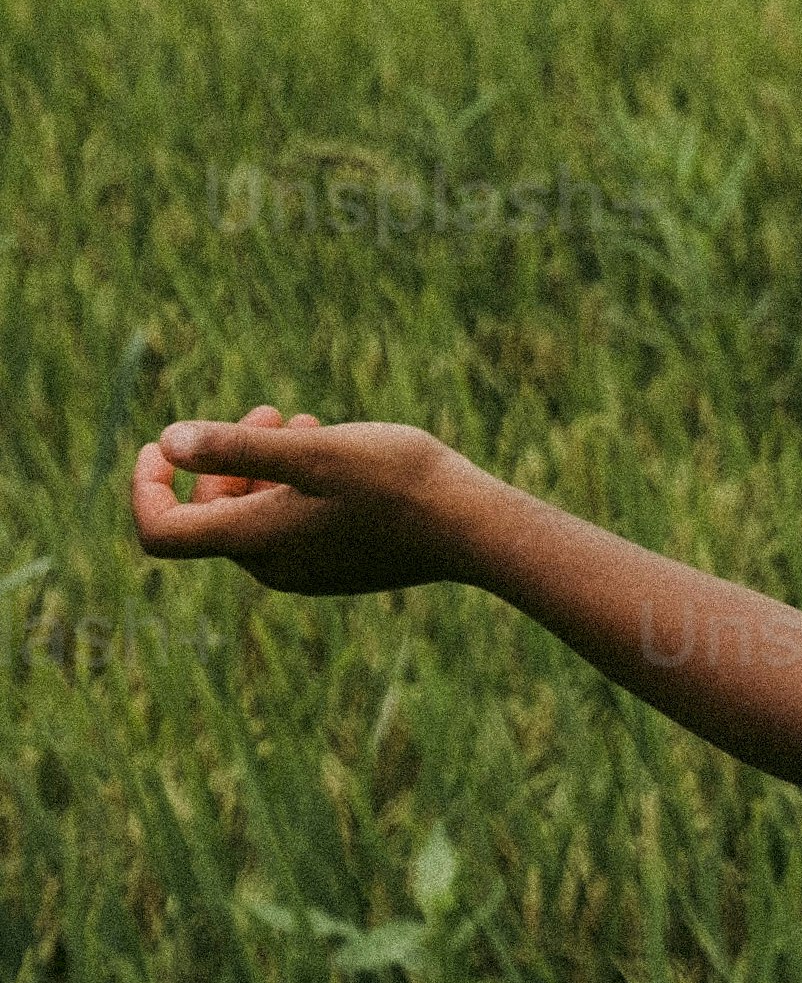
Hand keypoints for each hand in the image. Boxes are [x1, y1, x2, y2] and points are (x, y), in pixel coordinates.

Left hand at [131, 406, 482, 599]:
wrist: (474, 530)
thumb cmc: (398, 482)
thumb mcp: (314, 450)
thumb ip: (238, 446)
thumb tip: (166, 440)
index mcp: (257, 540)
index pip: (164, 531)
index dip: (146, 488)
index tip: (157, 445)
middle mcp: (274, 566)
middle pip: (212, 514)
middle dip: (224, 458)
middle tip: (264, 411)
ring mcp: (307, 571)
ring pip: (255, 514)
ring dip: (262, 465)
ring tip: (301, 421)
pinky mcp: (338, 566)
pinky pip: (292, 525)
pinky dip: (293, 485)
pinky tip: (331, 452)